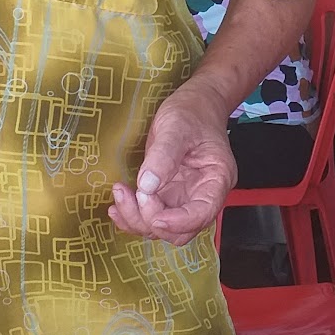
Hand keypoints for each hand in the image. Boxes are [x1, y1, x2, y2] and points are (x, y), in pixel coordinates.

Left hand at [109, 84, 235, 246]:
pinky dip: (133, 215)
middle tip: (131, 195)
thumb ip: (164, 156)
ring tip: (119, 193)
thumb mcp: (177, 127)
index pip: (202, 213)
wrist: (194, 104)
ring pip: (163, 227)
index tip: (154, 216)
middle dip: (152, 220)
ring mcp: (184, 197)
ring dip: (138, 219)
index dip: (178, 222)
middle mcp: (202, 195)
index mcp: (216, 179)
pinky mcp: (168, 195)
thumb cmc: (192, 112)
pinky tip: (118, 205)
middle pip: (181, 229)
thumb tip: (147, 185)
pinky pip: (151, 216)